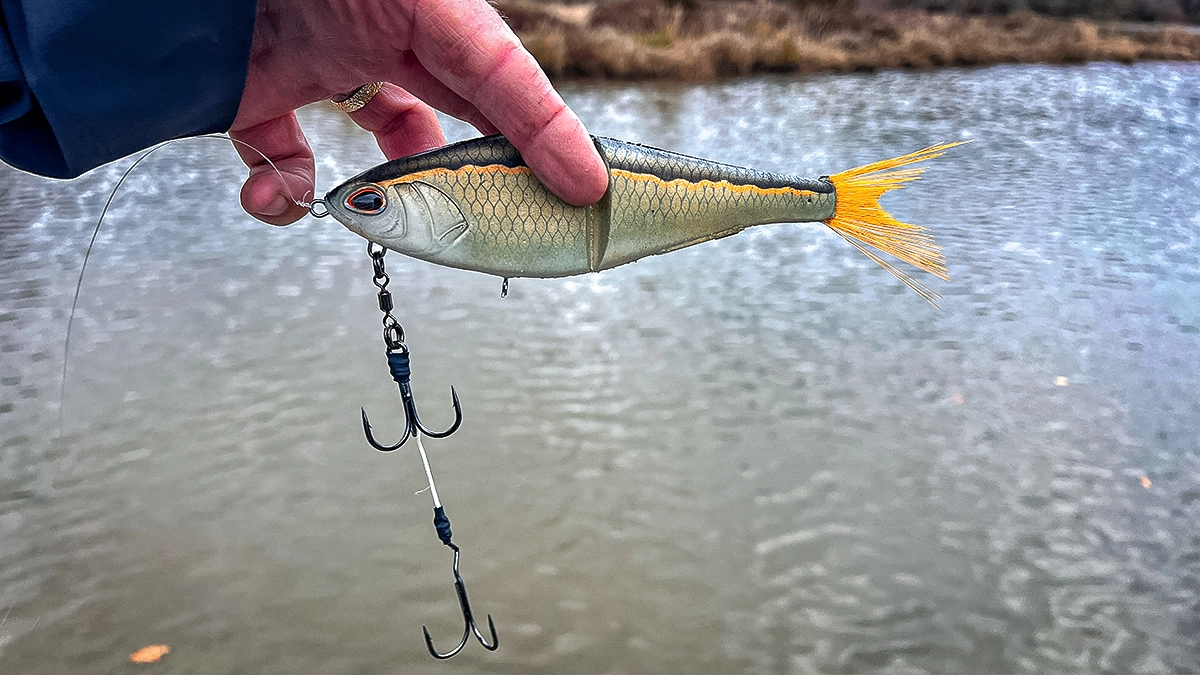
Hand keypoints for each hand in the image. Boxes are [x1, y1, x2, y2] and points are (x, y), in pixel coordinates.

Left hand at [229, 0, 609, 225]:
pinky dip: (282, 192)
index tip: (585, 189)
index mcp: (423, 6)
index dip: (547, 132)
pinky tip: (270, 195)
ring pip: (373, 152)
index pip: (500, 76)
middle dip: (467, 180)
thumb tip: (559, 144)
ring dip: (372, 198)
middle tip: (485, 225)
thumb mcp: (416, 4)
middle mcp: (377, 38)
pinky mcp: (256, 94)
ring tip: (358, 213)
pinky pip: (283, 157)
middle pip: (449, 124)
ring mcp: (318, 67)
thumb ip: (481, 63)